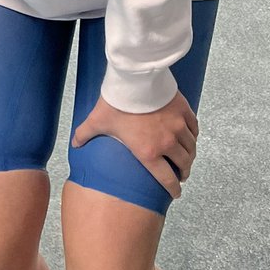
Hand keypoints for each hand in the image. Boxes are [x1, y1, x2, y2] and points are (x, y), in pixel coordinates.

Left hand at [71, 91, 198, 199]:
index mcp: (149, 153)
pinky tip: (190, 136)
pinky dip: (193, 135)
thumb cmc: (117, 102)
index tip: (176, 192)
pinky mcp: (184, 110)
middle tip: (181, 174)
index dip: (174, 189)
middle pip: (184, 164)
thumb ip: (85, 134)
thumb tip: (74, 143)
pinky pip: (194, 128)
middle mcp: (168, 143)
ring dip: (190, 155)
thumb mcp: (98, 121)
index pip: (167, 180)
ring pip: (191, 147)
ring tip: (187, 157)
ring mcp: (178, 127)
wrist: (134, 78)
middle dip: (184, 173)